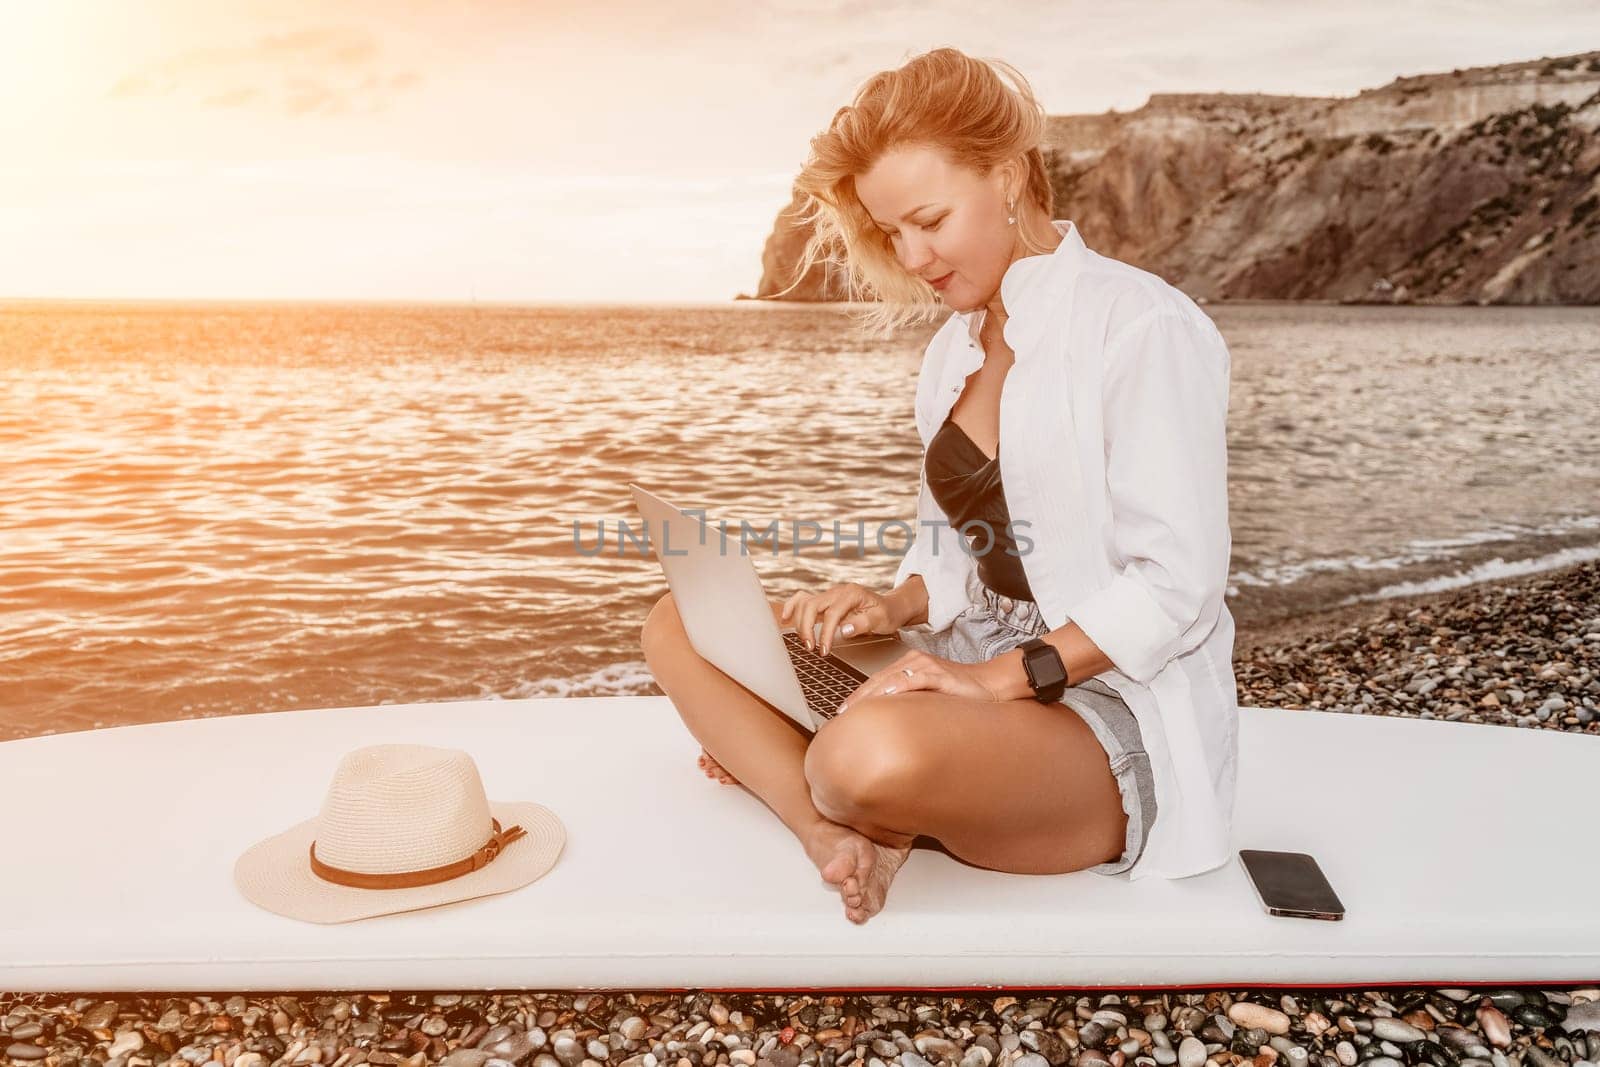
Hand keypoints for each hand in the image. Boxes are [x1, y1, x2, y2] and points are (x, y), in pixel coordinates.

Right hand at [780, 582, 901, 656]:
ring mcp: (829, 595)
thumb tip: (843, 629)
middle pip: (811, 605)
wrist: (890, 606)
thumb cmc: (886, 614)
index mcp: (851, 594)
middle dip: (807, 628)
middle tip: (811, 649)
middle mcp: (837, 592)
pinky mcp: (824, 601)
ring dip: (800, 622)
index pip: (831, 613)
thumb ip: (863, 623)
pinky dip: (792, 607)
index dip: (825, 633)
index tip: (824, 650)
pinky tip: (785, 619)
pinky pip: (802, 600)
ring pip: (804, 602)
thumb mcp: (881, 620)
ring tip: (806, 642)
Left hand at [836, 649, 1000, 714]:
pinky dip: (898, 688)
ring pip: (891, 679)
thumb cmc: (961, 694)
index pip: (877, 681)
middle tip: (841, 715)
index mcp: (909, 666)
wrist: (990, 684)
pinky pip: (914, 680)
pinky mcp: (939, 675)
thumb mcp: (930, 698)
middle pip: (878, 680)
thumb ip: (910, 703)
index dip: (858, 696)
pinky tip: (885, 696)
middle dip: (857, 698)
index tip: (842, 713)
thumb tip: (890, 724)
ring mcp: (926, 667)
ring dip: (871, 694)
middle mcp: (914, 662)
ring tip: (854, 709)